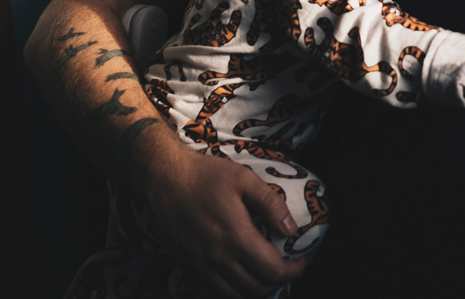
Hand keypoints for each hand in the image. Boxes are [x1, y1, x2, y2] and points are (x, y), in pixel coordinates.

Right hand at [135, 126, 305, 296]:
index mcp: (235, 237)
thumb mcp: (243, 179)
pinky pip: (213, 294)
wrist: (164, 179)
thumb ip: (270, 203)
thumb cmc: (204, 176)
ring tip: (265, 275)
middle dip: (278, 282)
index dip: (294, 270)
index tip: (301, 261)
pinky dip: (233, 293)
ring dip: (256, 291)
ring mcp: (201, 267)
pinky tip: (240, 279)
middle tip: (286, 268)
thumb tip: (290, 229)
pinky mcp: (188, 268)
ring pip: (236, 297)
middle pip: (257, 290)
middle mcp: (218, 258)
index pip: (273, 271)